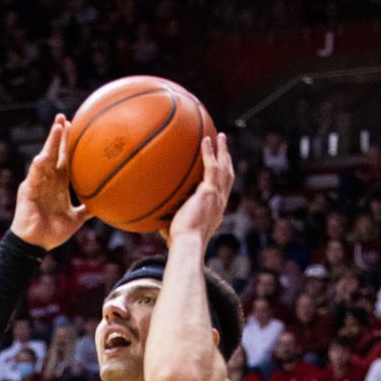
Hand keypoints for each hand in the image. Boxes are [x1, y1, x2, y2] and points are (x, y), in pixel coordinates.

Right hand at [9, 114, 88, 249]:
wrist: (36, 244)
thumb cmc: (53, 233)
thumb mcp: (76, 219)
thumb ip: (88, 210)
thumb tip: (106, 205)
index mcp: (57, 184)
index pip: (63, 159)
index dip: (67, 144)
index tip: (74, 127)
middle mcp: (46, 180)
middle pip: (53, 152)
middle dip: (57, 135)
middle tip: (63, 117)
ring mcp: (37, 184)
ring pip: (44, 159)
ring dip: (50, 143)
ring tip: (57, 128)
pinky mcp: (28, 192)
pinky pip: (34, 178)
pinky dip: (38, 168)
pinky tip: (42, 157)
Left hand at [163, 133, 233, 247]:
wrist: (186, 244)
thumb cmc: (179, 243)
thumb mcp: (174, 230)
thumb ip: (166, 222)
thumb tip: (152, 220)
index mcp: (215, 211)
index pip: (222, 191)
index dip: (223, 178)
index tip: (221, 168)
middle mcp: (220, 202)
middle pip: (228, 176)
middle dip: (227, 159)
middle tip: (224, 147)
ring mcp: (217, 196)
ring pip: (224, 168)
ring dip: (222, 150)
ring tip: (219, 136)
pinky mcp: (209, 192)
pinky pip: (211, 167)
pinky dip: (209, 152)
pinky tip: (206, 140)